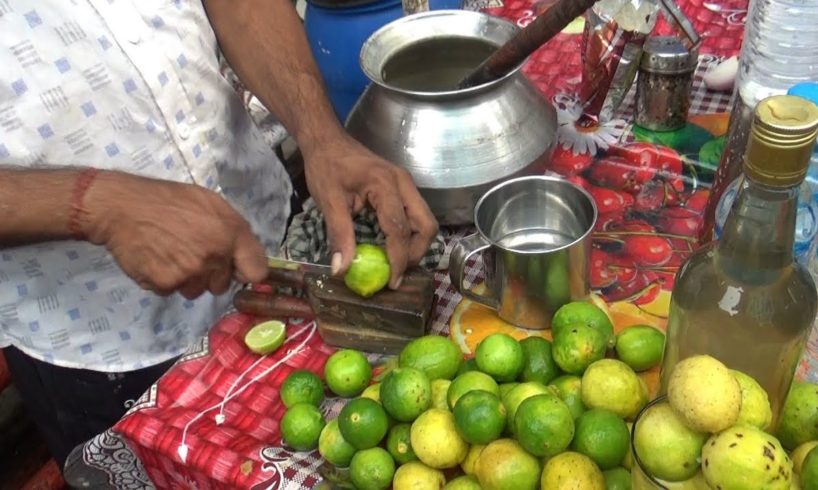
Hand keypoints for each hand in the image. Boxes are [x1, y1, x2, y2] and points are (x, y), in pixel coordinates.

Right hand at [82, 171, 267, 298]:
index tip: (237, 270)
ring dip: (187, 279)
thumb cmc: (168, 200)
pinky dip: (164, 280)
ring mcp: (189, 273)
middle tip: (191, 252)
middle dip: (211, 274)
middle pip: (222, 285)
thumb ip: (233, 230)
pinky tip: (156, 259)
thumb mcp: (210, 203)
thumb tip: (245, 256)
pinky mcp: (165, 284)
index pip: (257, 272)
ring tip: (171, 253)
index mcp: (230, 233)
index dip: (247, 272)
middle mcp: (214, 256)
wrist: (122, 207)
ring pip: (196, 290)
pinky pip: (171, 291)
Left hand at [304, 135, 438, 288]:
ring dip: (415, 245)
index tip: (391, 282)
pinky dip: (409, 235)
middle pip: (426, 225)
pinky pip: (415, 216)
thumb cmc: (326, 166)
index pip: (400, 229)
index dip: (398, 259)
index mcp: (386, 185)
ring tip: (394, 262)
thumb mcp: (328, 202)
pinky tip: (391, 247)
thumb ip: (339, 236)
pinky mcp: (402, 188)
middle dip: (416, 253)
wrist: (326, 140)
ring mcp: (406, 185)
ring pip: (425, 221)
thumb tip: (342, 270)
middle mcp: (403, 184)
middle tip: (396, 272)